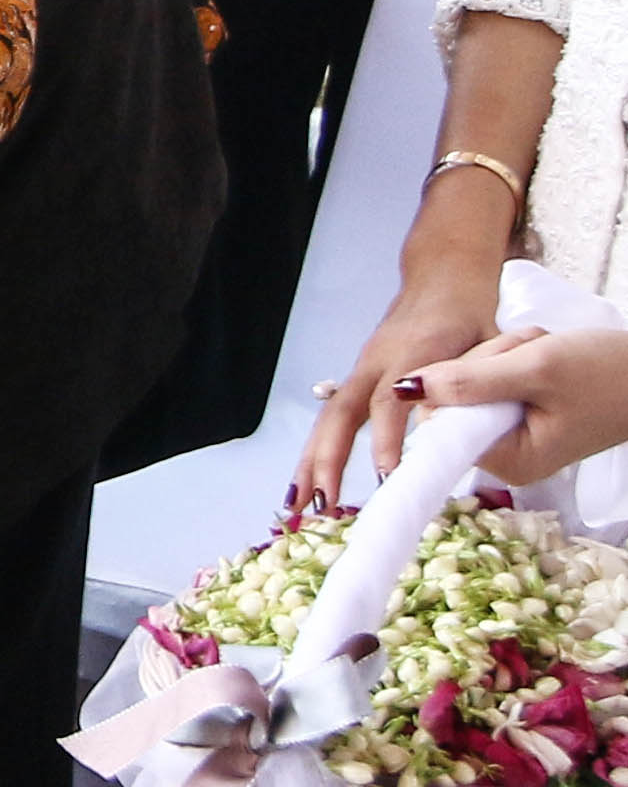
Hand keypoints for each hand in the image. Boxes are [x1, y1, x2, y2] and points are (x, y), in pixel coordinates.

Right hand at [300, 256, 506, 504]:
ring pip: (327, 420)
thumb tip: (447, 428)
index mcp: (412, 352)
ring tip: (297, 506)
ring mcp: (361, 371)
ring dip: (309, 463)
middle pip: (340, 412)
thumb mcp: (488, 343)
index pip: (390, 399)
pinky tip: (307, 486)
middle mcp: (375, 364)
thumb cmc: (471, 316)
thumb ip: (472, 380)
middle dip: (326, 459)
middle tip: (322, 503)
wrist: (444, 280)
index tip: (385, 475)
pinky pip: (331, 419)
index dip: (386, 436)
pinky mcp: (357, 380)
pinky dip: (317, 453)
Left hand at [403, 328, 627, 486]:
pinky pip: (494, 378)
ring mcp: (511, 432)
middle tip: (530, 353)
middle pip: (454, 399)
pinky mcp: (519, 411)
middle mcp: (505, 455)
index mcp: (508, 460)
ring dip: (504, 355)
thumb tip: (406, 389)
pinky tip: (544, 357)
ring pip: (473, 381)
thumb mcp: (537, 369)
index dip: (457, 385)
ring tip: (545, 354)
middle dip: (487, 363)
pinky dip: (515, 358)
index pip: (441, 423)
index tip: (497, 367)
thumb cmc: (609, 373)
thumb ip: (469, 381)